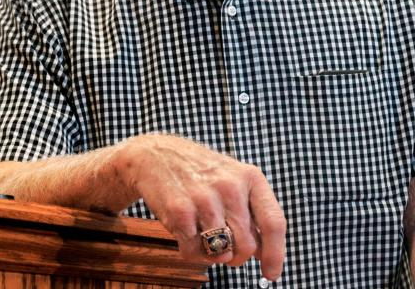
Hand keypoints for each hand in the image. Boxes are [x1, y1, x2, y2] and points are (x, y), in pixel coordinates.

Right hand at [116, 134, 286, 278]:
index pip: (273, 223)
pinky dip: (190, 250)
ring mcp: (204, 198)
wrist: (154, 154)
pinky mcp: (180, 210)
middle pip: (247, 245)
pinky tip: (185, 232)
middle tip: (224, 250)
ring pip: (221, 251)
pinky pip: (194, 251)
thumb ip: (250, 212)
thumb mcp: (231, 179)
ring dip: (211, 253)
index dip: (275, 254)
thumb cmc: (197, 171)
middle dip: (236, 256)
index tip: (271, 274)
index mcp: (250, 177)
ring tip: (202, 236)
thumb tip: (263, 253)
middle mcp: (230, 186)